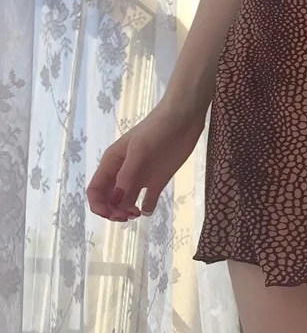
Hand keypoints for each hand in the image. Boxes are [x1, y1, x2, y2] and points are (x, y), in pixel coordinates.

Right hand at [86, 101, 206, 221]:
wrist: (184, 117)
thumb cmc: (157, 128)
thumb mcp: (139, 150)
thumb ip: (128, 175)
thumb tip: (115, 201)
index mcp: (112, 162)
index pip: (96, 189)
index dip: (98, 205)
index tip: (110, 213)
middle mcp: (124, 171)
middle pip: (109, 199)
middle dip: (113, 211)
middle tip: (127, 215)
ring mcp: (141, 176)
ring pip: (126, 201)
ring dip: (127, 211)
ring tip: (137, 212)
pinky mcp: (159, 179)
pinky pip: (148, 199)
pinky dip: (147, 208)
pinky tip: (148, 209)